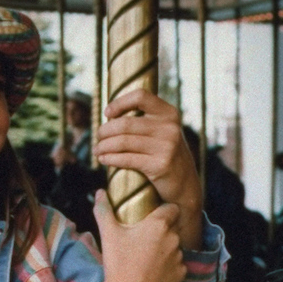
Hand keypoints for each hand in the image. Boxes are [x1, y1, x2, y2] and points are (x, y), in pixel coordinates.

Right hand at [65, 191, 186, 281]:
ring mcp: (180, 258)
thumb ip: (104, 210)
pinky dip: (168, 270)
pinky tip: (153, 275)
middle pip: (172, 230)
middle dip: (161, 233)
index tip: (153, 218)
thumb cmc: (118, 264)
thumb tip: (100, 192)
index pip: (172, 209)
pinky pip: (176, 268)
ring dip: (165, 251)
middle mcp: (174, 239)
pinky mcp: (181, 276)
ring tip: (146, 261)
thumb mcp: (108, 234)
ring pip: (175, 249)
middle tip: (143, 242)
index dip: (164, 211)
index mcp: (159, 225)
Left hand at [95, 89, 202, 249]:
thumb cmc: (165, 155)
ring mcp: (166, 146)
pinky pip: (126, 159)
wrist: (185, 185)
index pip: (140, 96)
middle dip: (105, 131)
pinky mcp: (160, 165)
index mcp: (169, 113)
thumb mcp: (163, 132)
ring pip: (122, 141)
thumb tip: (109, 115)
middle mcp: (170, 127)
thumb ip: (144, 120)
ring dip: (104, 146)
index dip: (119, 102)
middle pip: (125, 123)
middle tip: (97, 137)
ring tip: (97, 150)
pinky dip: (110, 158)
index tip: (107, 113)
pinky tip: (103, 159)